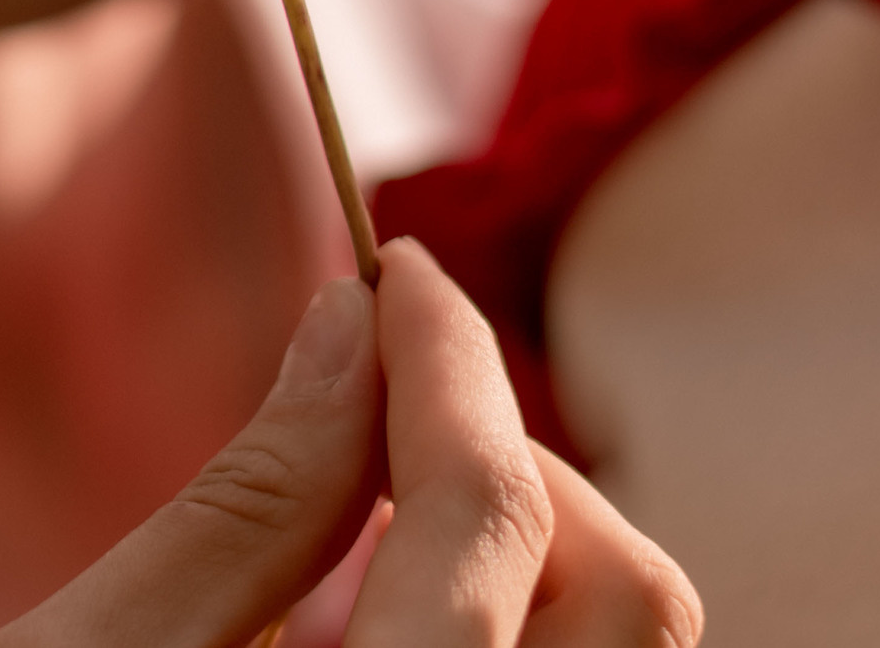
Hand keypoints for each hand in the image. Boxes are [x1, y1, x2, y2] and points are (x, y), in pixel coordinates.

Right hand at [0, 238, 700, 647]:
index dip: (449, 363)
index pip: (491, 520)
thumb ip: (252, 500)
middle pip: (627, 599)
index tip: (392, 267)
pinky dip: (507, 632)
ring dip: (525, 551)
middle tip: (377, 407)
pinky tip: (393, 614)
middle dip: (512, 463)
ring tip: (376, 514)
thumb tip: (348, 326)